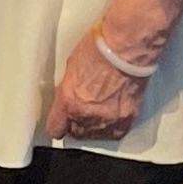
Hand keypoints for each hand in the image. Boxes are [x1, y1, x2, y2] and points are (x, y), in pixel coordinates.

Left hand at [44, 26, 148, 142]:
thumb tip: (70, 96)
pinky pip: (115, 133)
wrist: (127, 48)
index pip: (56, 128)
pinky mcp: (126, 119)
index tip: (61, 120)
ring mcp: (107, 119)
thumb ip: (68, 89)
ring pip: (96, 135)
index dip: (59, 123)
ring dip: (96, 125)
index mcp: (68, 100)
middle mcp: (85, 114)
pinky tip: (113, 114)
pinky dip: (113, 126)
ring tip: (101, 108)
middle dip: (77, 123)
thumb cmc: (101, 48)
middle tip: (83, 109)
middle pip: (76, 133)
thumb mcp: (72, 66)